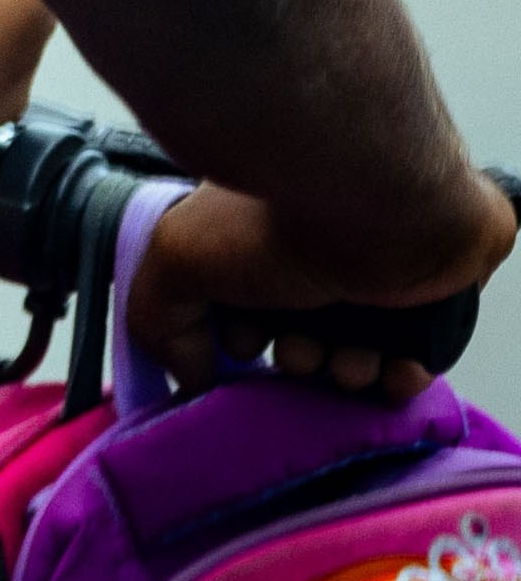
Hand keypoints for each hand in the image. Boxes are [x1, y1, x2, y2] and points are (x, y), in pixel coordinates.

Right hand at [126, 174, 515, 400]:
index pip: (238, 304)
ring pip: (348, 356)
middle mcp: (308, 252)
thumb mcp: (175, 258)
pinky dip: (395, 376)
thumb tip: (194, 376)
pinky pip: (408, 364)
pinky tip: (390, 363)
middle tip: (299, 349)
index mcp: (253, 235)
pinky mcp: (422, 305)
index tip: (244, 343)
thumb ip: (157, 322)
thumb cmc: (270, 223)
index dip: (236, 339)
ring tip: (348, 354)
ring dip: (343, 370)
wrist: (377, 203)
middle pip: (293, 337)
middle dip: (293, 359)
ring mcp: (368, 278)